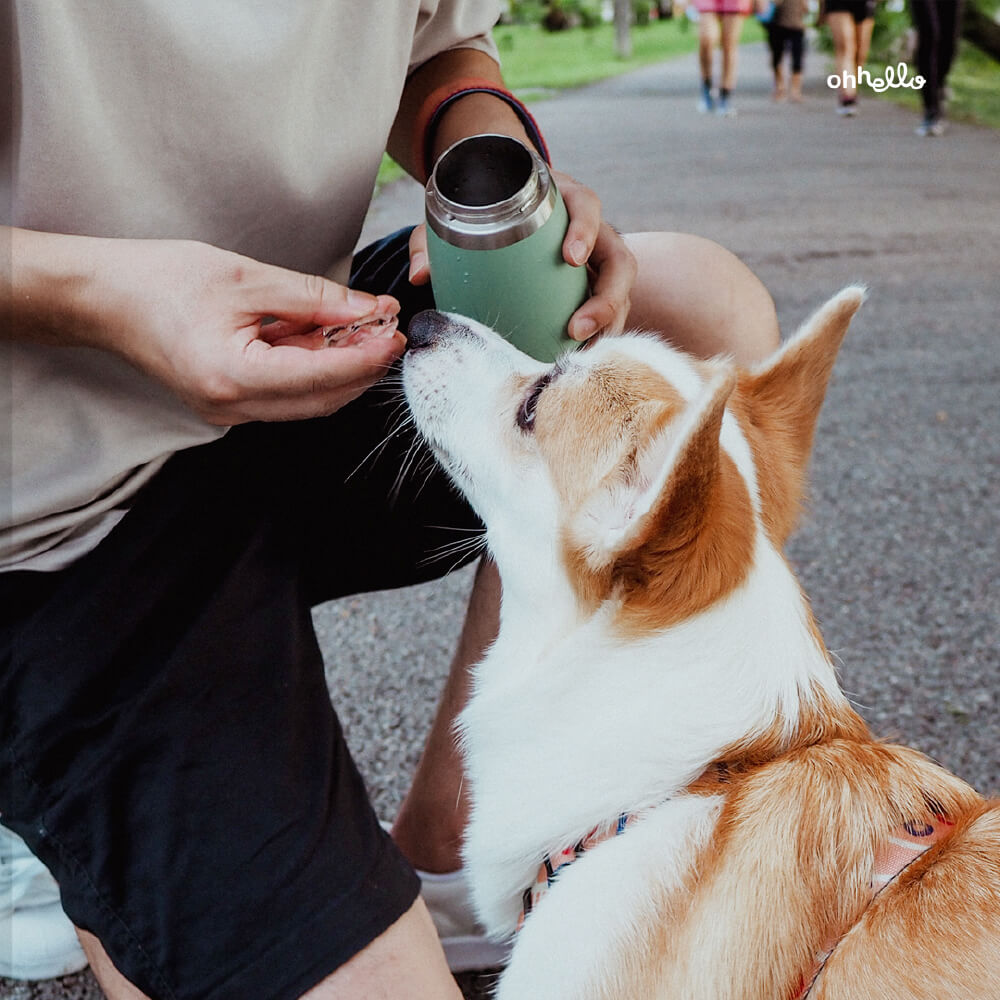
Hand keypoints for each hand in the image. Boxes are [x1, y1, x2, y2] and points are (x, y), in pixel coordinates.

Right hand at [64, 237, 404, 423]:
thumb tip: (366, 310)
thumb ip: (312, 298)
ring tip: (363, 328)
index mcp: (232, 377)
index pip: (321, 378)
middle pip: (321, 399)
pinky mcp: (229, 401)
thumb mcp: (244, 277)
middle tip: (388, 330)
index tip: (395, 334)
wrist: (103, 297)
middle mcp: (231, 407)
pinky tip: (327, 335)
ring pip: (307, 400)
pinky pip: (286, 392)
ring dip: (341, 368)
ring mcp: (229, 411)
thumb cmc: (159, 280)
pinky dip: (313, 367)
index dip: (366, 358)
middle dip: (362, 367)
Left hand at [407, 171, 636, 342]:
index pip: (587, 206)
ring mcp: (595, 261)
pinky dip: (600, 334)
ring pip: (620, 291)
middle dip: (607, 297)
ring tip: (580, 351)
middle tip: (577, 328)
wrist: (498, 195)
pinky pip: (608, 310)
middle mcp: (590, 229)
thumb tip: (419, 275)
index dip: (586, 230)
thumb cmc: (482, 205)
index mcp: (563, 199)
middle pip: (619, 260)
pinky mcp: (591, 286)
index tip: (569, 258)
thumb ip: (433, 239)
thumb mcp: (454, 215)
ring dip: (608, 324)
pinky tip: (581, 358)